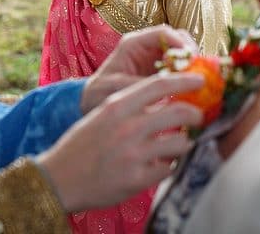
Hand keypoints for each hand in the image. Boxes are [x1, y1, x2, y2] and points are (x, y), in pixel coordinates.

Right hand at [38, 72, 204, 211]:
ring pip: (180, 142)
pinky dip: (168, 166)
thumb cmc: (82, 144)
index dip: (184, 80)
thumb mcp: (103, 115)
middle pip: (178, 112)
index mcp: (117, 106)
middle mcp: (127, 127)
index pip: (159, 84)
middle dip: (196, 114)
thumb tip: (165, 100)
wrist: (59, 178)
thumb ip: (131, 106)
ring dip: (183, 143)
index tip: (200, 81)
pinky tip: (158, 165)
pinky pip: (168, 168)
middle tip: (199, 116)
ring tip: (176, 144)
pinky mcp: (138, 179)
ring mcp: (134, 154)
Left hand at [81, 25, 197, 112]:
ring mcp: (158, 59)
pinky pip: (183, 70)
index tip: (191, 58)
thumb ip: (137, 85)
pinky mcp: (164, 73)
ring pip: (184, 54)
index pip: (163, 32)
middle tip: (199, 72)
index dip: (180, 42)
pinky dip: (190, 77)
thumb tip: (162, 90)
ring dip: (193, 66)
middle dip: (191, 54)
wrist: (94, 102)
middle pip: (179, 40)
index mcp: (134, 43)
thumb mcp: (114, 88)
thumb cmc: (100, 91)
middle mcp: (149, 47)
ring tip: (197, 83)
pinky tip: (191, 90)